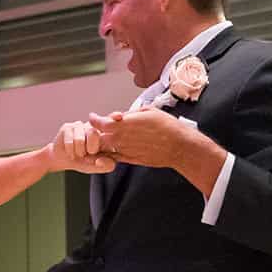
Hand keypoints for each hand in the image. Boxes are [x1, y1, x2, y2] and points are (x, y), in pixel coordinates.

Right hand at [47, 121, 114, 173]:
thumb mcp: (99, 167)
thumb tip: (101, 159)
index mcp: (104, 133)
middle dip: (91, 149)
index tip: (119, 116)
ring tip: (79, 153)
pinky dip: (70, 151)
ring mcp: (80, 125)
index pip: (110, 122)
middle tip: (89, 154)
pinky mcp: (67, 127)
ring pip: (80, 139)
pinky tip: (71, 151)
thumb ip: (107, 165)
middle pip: (94, 133)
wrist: (65, 160)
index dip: (113, 117)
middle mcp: (93, 126)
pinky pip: (70, 141)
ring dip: (79, 152)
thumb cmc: (85, 162)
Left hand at [89, 110, 227, 190]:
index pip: (100, 123)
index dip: (94, 120)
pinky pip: (115, 157)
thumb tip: (120, 116)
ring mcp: (125, 150)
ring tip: (108, 137)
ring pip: (107, 147)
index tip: (93, 117)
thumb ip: (130, 114)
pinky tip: (113, 149)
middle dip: (97, 132)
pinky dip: (110, 154)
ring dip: (104, 142)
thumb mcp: (148, 111)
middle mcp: (122, 138)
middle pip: (100, 136)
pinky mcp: (131, 159)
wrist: (179, 146)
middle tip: (99, 128)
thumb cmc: (167, 126)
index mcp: (125, 124)